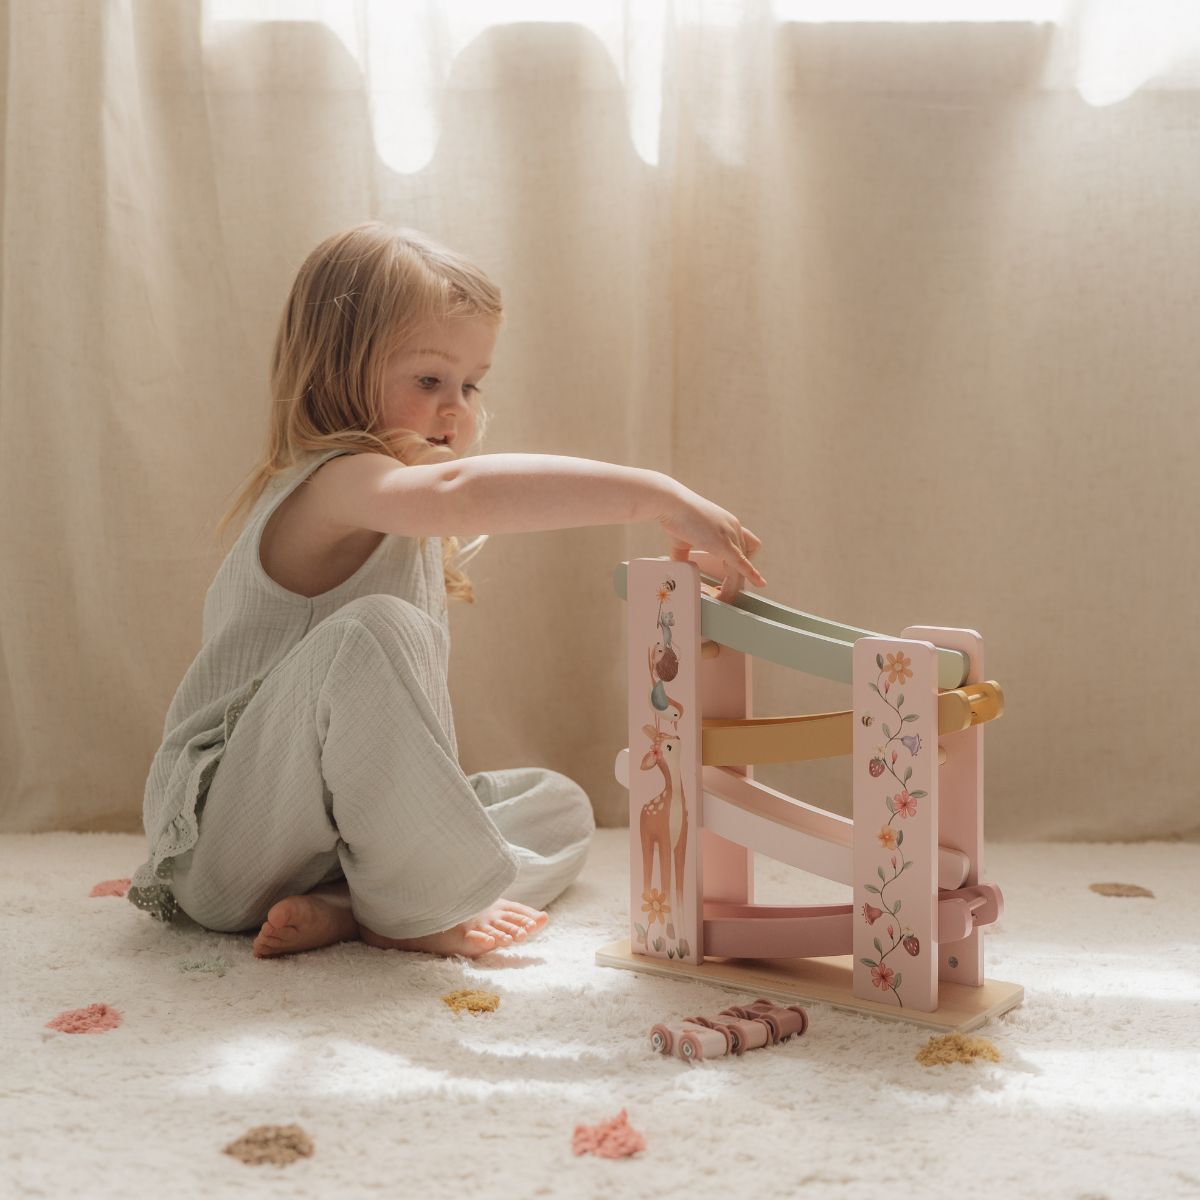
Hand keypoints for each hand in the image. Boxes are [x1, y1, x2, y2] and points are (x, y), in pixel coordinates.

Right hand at [656, 486, 764, 602]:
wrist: (670, 503)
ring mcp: (730, 534)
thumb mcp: (682, 541)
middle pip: (745, 561)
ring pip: (740, 567)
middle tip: (725, 595)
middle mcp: (734, 528)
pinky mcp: (723, 542)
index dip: (742, 567)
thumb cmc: (674, 516)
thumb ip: (684, 557)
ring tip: (724, 598)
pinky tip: (758, 583)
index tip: (736, 581)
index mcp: (727, 525)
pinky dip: (750, 575)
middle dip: (737, 580)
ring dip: (733, 586)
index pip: (743, 550)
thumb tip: (680, 570)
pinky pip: (740, 563)